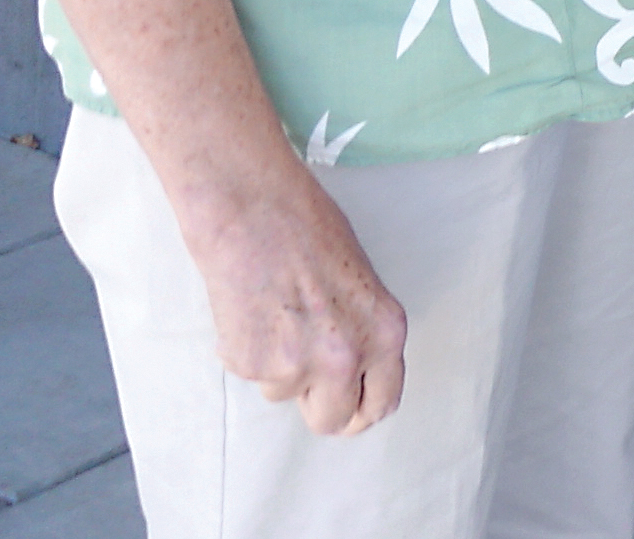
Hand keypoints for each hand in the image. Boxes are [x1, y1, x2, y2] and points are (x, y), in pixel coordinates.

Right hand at [190, 165, 407, 435]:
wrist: (254, 212)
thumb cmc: (309, 232)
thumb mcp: (360, 285)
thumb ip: (362, 333)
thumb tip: (352, 377)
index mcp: (386, 332)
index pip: (381, 402)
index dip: (360, 412)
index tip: (348, 409)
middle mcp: (348, 356)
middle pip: (331, 421)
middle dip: (316, 405)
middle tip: (303, 377)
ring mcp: (297, 364)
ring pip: (284, 393)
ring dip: (278, 367)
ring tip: (275, 315)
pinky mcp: (252, 364)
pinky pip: (251, 375)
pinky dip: (248, 353)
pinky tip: (250, 312)